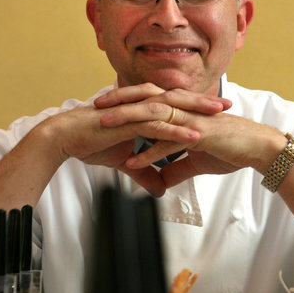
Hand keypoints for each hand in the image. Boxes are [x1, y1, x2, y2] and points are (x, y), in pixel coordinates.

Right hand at [45, 83, 228, 194]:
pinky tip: (193, 136)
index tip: (218, 112)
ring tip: (218, 116)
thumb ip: (144, 174)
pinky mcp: (127, 123)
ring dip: (196, 112)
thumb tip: (159, 190)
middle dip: (204, 103)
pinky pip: (156, 126)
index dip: (196, 108)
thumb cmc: (91, 143)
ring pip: (171, 109)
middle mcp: (140, 106)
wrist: (65, 139)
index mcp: (141, 110)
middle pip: (178, 101)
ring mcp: (134, 112)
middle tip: (228, 106)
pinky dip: (175, 131)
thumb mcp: (124, 163)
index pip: (175, 106)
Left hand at [98, 86, 285, 189]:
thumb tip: (160, 182)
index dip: (126, 100)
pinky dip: (150, 153)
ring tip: (104, 126)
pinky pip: (169, 144)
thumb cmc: (230, 149)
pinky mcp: (198, 136)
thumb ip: (176, 169)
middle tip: (94, 106)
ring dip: (127, 120)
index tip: (104, 105)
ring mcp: (191, 120)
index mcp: (183, 110)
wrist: (257, 149)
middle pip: (145, 100)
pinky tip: (134, 163)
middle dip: (118, 101)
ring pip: (153, 116)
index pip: (148, 100)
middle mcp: (184, 110)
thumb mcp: (197, 162)